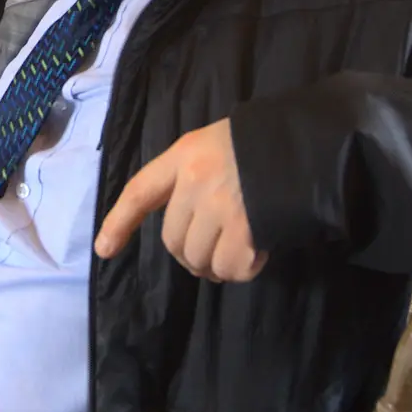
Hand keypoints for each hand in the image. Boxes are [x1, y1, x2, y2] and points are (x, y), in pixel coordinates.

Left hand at [95, 118, 266, 282]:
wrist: (306, 142)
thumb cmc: (261, 143)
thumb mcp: (216, 145)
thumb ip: (194, 179)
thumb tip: (188, 230)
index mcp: (184, 155)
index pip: (140, 191)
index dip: (119, 222)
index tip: (104, 250)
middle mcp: (195, 182)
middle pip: (174, 241)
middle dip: (191, 254)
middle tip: (213, 251)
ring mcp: (221, 207)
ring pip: (201, 259)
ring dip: (216, 266)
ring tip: (238, 251)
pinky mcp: (248, 229)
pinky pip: (232, 267)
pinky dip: (243, 270)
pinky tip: (258, 253)